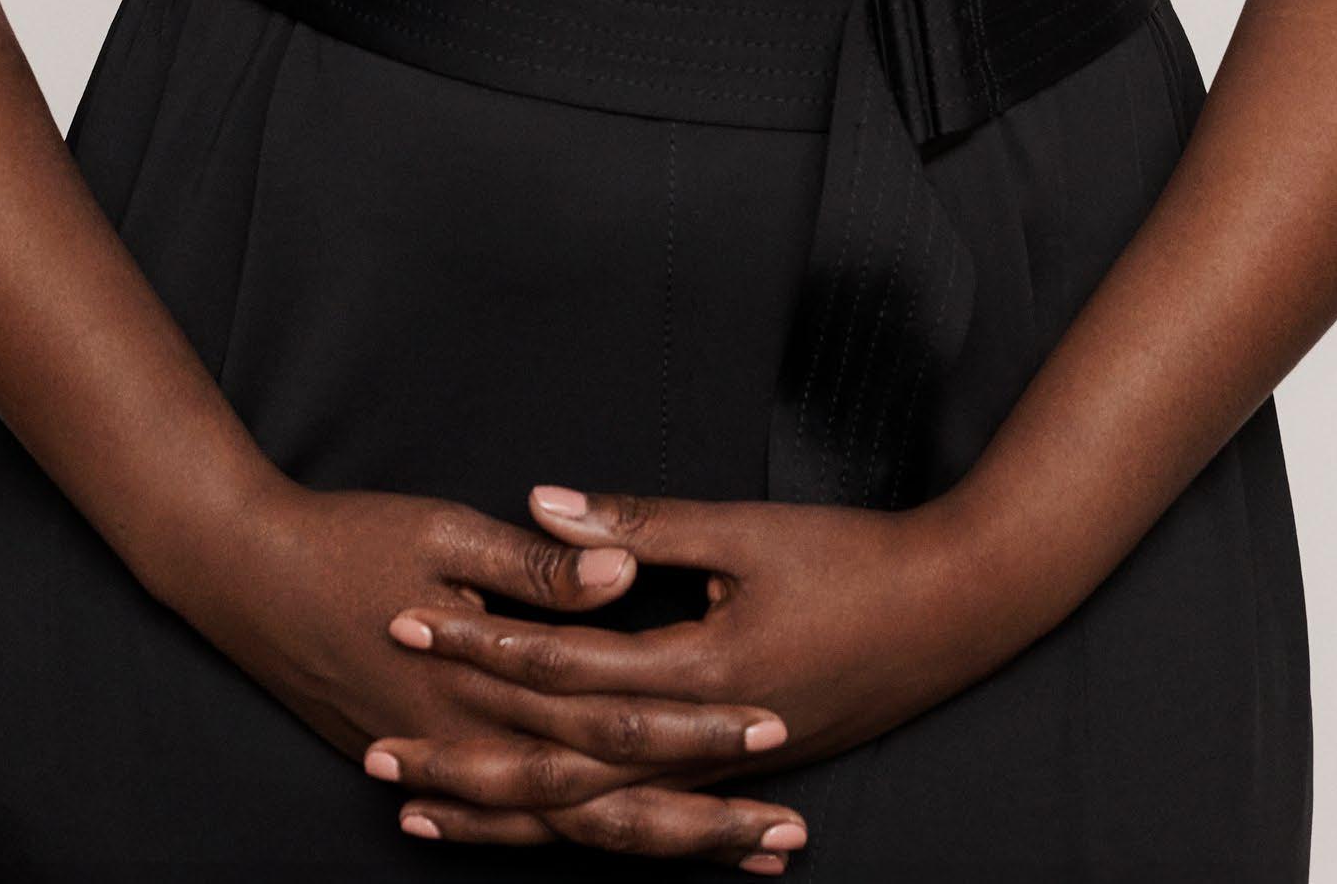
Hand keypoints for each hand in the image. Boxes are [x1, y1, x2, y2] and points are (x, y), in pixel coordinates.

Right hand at [166, 475, 806, 860]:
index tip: (777, 733)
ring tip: (742, 858)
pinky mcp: (424, 768)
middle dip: (703, 823)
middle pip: (607, 804)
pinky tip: (624, 847)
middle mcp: (473, 742)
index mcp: (489, 680)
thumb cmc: (346, 538)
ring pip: (568, 831)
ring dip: (658, 845)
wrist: (242, 577)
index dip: (698, 734)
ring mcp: (446, 765)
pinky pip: (513, 827)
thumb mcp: (443, 531)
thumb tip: (620, 578)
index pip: (617, 723)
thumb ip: (535, 569)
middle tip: (789, 839)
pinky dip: (574, 843)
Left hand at [358, 478, 1004, 861]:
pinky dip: (576, 826)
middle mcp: (702, 742)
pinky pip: (639, 818)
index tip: (410, 622)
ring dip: (506, 813)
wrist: (958, 612)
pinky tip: (531, 830)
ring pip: (593, 813)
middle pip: (560, 768)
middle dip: (466, 764)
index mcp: (698, 674)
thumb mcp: (748, 532)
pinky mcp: (739, 775)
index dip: (483, 646)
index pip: (564, 669)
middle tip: (378, 756)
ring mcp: (722, 771)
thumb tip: (546, 506)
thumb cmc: (856, 560)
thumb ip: (644, 528)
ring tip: (425, 815)